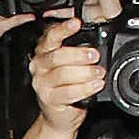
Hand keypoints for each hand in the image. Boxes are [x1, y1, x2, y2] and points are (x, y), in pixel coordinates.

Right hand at [27, 10, 108, 133]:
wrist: (59, 115)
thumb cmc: (67, 86)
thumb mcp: (71, 64)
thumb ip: (77, 51)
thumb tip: (98, 44)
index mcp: (44, 51)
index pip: (51, 36)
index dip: (63, 29)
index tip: (76, 23)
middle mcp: (39, 65)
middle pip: (57, 55)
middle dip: (79, 54)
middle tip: (95, 55)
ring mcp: (41, 82)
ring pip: (62, 74)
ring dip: (84, 72)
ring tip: (99, 72)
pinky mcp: (48, 98)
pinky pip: (67, 92)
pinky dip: (84, 88)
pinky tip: (95, 85)